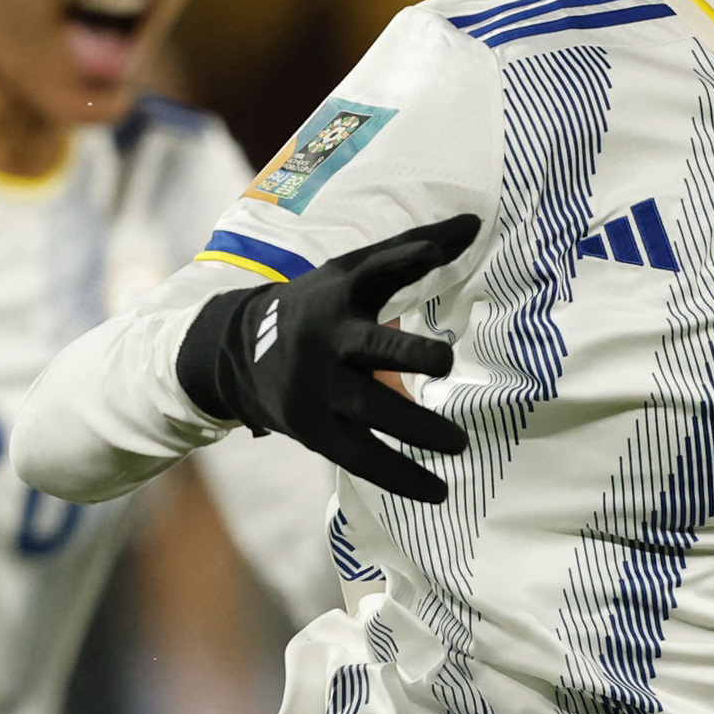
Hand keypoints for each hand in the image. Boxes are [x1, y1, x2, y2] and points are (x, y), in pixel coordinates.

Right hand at [175, 215, 478, 502]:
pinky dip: (400, 476)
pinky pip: (361, 458)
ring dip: (415, 429)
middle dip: (408, 355)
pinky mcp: (313, 430)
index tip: (435, 250)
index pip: (375, 270)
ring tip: (460, 444)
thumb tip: (474, 222)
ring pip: (368, 412)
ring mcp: (317, 389)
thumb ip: (412, 249)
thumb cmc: (319, 305)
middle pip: (371, 347)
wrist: (239, 350)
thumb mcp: (353, 271)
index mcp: (340, 294)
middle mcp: (327, 339)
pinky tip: (438, 491)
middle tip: (447, 364)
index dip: (405, 258)